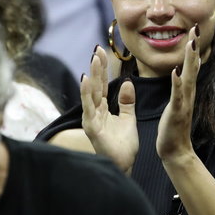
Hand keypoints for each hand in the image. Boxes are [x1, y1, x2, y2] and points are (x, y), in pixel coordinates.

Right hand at [81, 46, 138, 171]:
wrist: (124, 165)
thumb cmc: (123, 145)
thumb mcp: (128, 118)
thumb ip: (127, 101)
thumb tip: (126, 82)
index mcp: (103, 108)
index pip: (102, 84)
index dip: (103, 68)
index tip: (103, 52)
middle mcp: (94, 111)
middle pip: (96, 85)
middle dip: (97, 67)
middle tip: (97, 49)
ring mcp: (91, 119)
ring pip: (91, 93)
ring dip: (92, 75)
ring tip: (93, 59)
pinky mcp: (91, 127)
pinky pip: (89, 107)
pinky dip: (86, 93)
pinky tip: (86, 80)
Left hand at [156, 24, 199, 161]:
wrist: (176, 150)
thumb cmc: (173, 127)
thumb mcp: (177, 102)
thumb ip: (180, 87)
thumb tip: (181, 73)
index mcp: (186, 90)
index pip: (191, 65)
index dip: (193, 47)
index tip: (195, 29)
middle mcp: (188, 94)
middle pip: (193, 66)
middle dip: (194, 47)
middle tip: (197, 28)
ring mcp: (184, 102)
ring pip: (188, 77)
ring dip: (190, 61)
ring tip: (191, 44)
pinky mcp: (177, 112)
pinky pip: (177, 95)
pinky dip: (177, 83)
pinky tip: (176, 72)